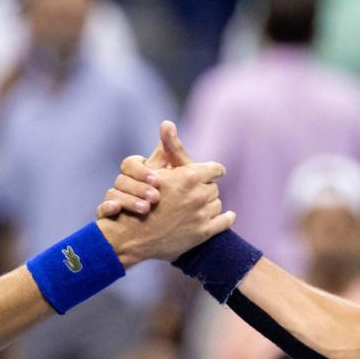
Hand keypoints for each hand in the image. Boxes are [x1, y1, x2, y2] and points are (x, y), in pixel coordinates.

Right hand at [96, 160, 233, 263]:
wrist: (132, 235)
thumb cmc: (139, 199)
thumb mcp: (152, 171)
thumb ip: (166, 149)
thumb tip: (167, 123)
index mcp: (190, 176)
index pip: (215, 169)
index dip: (212, 171)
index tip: (214, 172)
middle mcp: (199, 194)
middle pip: (214, 187)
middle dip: (205, 189)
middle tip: (195, 194)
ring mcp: (202, 215)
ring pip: (218, 204)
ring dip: (210, 205)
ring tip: (198, 209)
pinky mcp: (204, 232)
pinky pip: (225, 222)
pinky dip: (227, 218)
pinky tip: (227, 217)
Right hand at [97, 121, 194, 218]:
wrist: (152, 231)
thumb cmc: (167, 199)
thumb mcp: (172, 176)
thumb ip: (172, 153)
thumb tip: (168, 123)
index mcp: (135, 173)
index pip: (130, 164)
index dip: (142, 171)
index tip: (157, 179)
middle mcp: (122, 184)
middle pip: (122, 179)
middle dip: (138, 187)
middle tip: (155, 197)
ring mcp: (113, 199)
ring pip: (112, 194)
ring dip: (128, 200)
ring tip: (145, 209)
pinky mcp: (107, 215)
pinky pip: (102, 209)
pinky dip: (108, 208)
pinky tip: (117, 210)